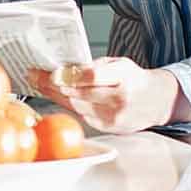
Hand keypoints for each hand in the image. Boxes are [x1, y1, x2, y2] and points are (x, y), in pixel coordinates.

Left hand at [30, 57, 183, 135]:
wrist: (156, 101)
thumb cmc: (135, 79)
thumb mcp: (119, 63)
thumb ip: (94, 66)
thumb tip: (65, 69)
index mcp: (124, 77)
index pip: (92, 77)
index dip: (69, 76)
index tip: (50, 72)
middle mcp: (120, 99)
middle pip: (79, 94)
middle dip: (53, 85)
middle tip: (34, 75)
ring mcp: (114, 117)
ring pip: (76, 106)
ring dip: (55, 95)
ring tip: (39, 83)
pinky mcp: (108, 127)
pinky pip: (81, 115)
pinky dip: (67, 105)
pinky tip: (56, 96)